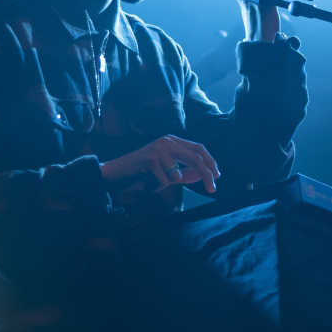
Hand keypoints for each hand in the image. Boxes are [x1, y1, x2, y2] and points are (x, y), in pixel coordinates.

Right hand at [100, 135, 219, 193]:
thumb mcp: (166, 173)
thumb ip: (184, 173)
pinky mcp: (150, 159)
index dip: (211, 162)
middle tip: (213, 189)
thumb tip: (202, 175)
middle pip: (196, 158)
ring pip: (177, 174)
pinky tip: (145, 183)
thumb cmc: (141, 174)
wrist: (114, 174)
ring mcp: (158, 148)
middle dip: (206, 175)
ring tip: (152, 182)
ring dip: (166, 185)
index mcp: (172, 141)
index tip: (217, 177)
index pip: (199, 148)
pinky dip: (156, 187)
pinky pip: (164, 181)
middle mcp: (167, 141)